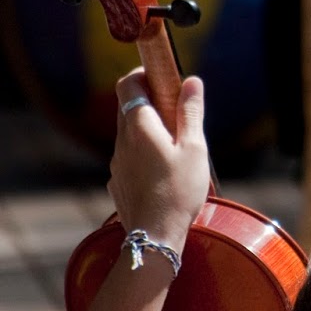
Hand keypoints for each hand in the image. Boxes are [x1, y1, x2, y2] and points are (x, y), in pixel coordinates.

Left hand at [107, 71, 209, 253]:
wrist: (155, 236)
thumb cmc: (179, 191)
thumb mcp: (194, 148)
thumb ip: (191, 112)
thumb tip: (192, 81)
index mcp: (139, 126)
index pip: (128, 84)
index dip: (143, 74)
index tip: (162, 77)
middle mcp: (122, 141)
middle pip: (127, 107)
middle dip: (150, 101)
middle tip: (177, 111)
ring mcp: (116, 163)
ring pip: (129, 134)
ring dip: (148, 130)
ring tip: (176, 147)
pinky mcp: (117, 182)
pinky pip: (129, 157)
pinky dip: (144, 154)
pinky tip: (164, 172)